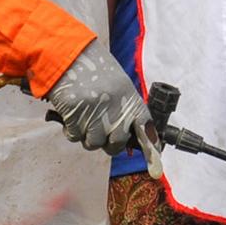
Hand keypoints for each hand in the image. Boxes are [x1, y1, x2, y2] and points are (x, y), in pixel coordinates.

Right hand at [44, 41, 154, 165]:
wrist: (70, 55)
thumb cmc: (95, 72)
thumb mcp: (118, 87)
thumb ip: (124, 110)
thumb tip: (127, 139)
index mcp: (130, 99)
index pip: (146, 129)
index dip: (151, 149)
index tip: (156, 169)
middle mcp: (116, 107)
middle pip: (116, 144)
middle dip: (108, 145)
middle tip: (102, 134)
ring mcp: (95, 111)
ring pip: (93, 143)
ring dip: (87, 136)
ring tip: (84, 118)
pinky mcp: (76, 113)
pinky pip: (74, 136)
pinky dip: (71, 130)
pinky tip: (71, 115)